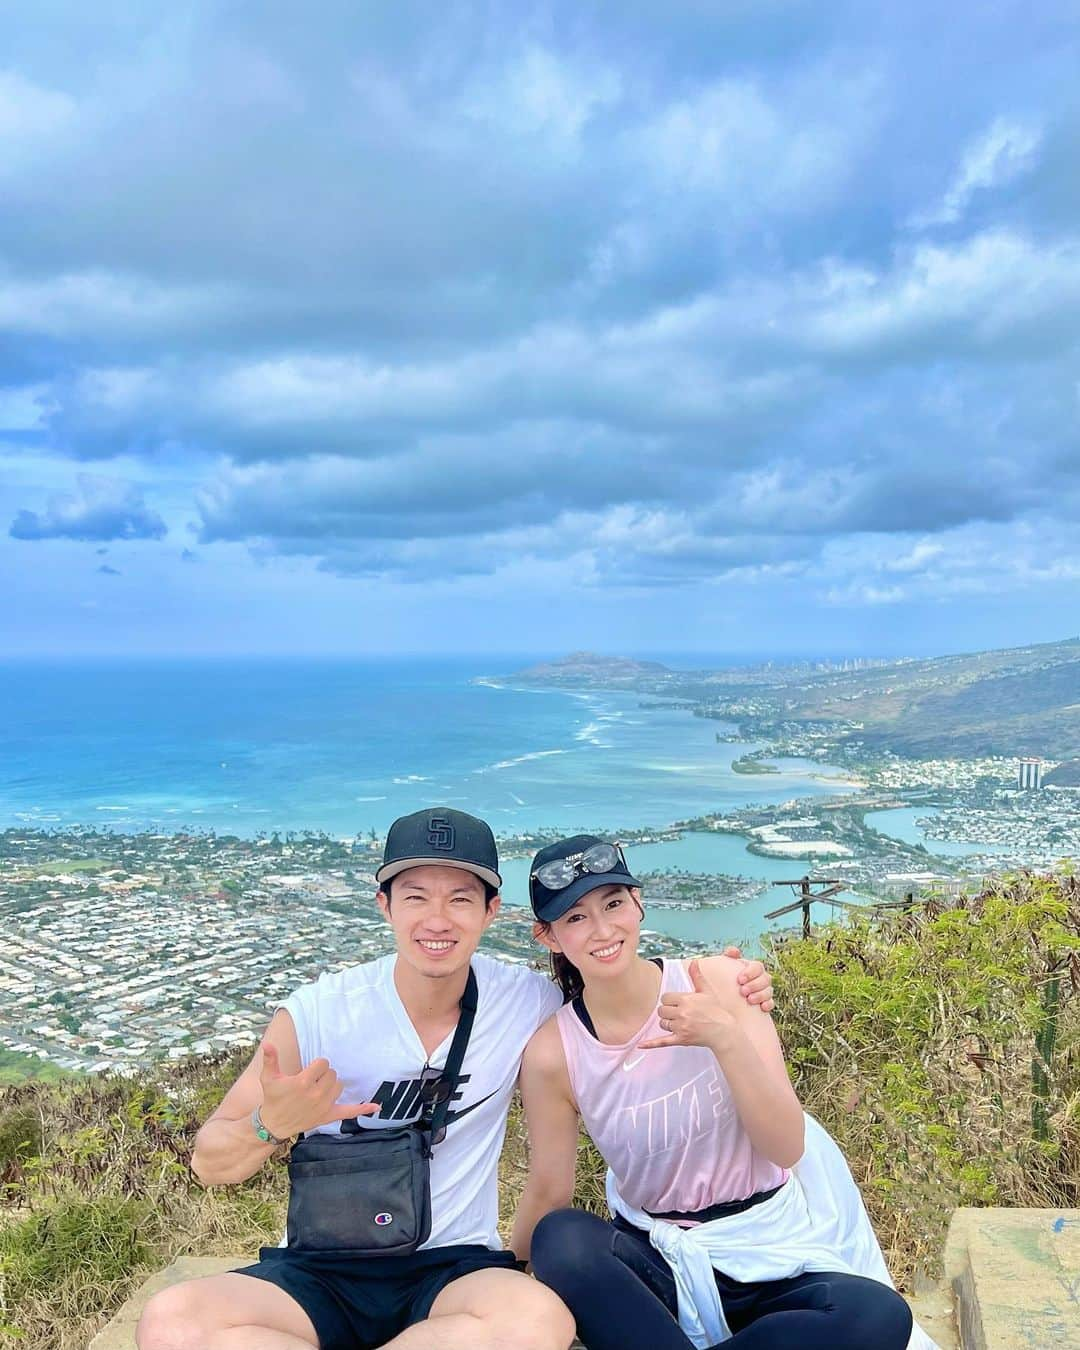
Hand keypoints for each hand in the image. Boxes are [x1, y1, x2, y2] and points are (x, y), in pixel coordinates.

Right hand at [258, 1042, 379, 1139]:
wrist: (274, 1124)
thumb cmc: (273, 1098)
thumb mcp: (269, 1078)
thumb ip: (270, 1060)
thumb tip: (267, 1045)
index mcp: (303, 1082)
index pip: (323, 1063)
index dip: (316, 1065)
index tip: (309, 1071)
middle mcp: (316, 1094)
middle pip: (332, 1073)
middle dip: (323, 1075)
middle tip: (312, 1081)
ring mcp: (324, 1106)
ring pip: (339, 1086)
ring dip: (332, 1086)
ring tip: (318, 1090)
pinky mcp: (328, 1116)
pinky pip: (349, 1112)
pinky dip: (363, 1109)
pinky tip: (377, 1106)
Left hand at [639, 959, 739, 1055]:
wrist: (723, 1031)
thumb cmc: (716, 1011)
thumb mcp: (706, 991)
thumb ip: (697, 976)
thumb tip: (694, 961)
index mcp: (685, 999)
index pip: (665, 998)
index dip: (670, 1001)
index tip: (678, 1003)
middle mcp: (681, 1013)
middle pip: (661, 1010)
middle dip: (668, 1012)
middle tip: (679, 1013)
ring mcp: (681, 1027)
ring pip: (662, 1023)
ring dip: (668, 1023)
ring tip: (680, 1023)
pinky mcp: (681, 1039)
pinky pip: (662, 1042)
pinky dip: (651, 1044)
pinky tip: (640, 1045)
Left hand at [722, 945, 774, 1013]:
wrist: (722, 999)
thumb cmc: (721, 979)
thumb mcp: (722, 967)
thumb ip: (728, 957)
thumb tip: (734, 951)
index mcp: (751, 968)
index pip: (757, 966)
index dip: (751, 972)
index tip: (739, 979)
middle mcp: (760, 978)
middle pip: (766, 978)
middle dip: (755, 984)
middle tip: (743, 991)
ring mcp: (764, 991)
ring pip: (769, 990)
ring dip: (761, 995)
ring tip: (749, 1000)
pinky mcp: (764, 1003)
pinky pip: (771, 1003)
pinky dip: (768, 1004)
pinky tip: (762, 1007)